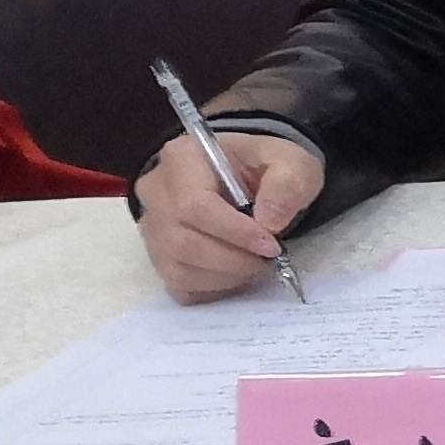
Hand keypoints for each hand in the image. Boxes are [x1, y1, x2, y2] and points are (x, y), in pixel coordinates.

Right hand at [136, 130, 321, 301]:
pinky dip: (212, 286)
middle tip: (268, 258)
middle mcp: (156, 191)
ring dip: (225, 275)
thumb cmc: (268, 168)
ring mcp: (152, 226)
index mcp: (183, 157)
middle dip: (233, 258)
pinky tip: (237, 272)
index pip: (194, 205)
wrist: (256, 181)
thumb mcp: (292, 163)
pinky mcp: (159, 255)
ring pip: (177, 266)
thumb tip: (269, 221)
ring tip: (256, 263)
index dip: (234, 233)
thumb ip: (287, 184)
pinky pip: (178, 283)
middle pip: (181, 240)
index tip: (270, 245)